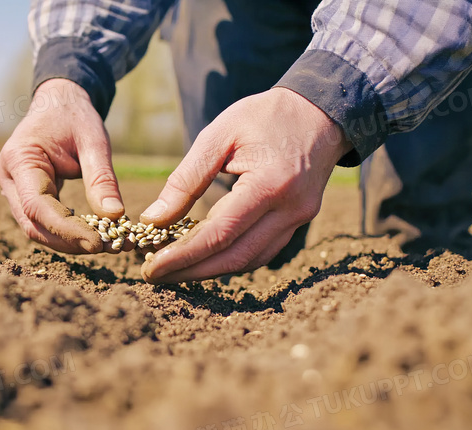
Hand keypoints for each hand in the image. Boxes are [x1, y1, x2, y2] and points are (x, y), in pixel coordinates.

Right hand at [0, 79, 124, 253]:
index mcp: (18, 158)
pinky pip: (43, 221)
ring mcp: (12, 189)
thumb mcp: (94, 141)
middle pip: (33, 224)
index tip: (98, 242)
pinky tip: (95, 235)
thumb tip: (114, 216)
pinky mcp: (24, 196)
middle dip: (70, 241)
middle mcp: (8, 177)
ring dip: (70, 241)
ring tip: (107, 244)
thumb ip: (101, 178)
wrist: (59, 102)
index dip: (67, 229)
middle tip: (108, 248)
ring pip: (37, 228)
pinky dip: (68, 232)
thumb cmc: (75, 116)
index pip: (37, 206)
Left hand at [139, 88, 352, 282]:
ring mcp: (299, 219)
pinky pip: (262, 251)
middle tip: (154, 276)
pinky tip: (203, 258)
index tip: (151, 267)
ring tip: (172, 269)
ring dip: (209, 271)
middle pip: (235, 257)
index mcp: (270, 183)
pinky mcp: (299, 222)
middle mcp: (290, 209)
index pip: (220, 233)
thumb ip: (186, 178)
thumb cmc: (264, 116)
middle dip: (191, 271)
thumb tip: (154, 218)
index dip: (183, 255)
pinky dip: (230, 259)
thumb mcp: (219, 135)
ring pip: (249, 261)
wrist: (320, 112)